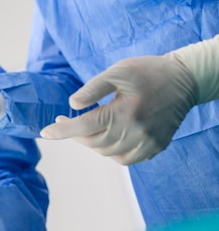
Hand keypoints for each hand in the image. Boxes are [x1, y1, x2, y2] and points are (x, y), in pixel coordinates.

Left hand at [40, 55, 196, 163]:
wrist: (184, 80)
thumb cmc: (147, 72)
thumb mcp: (118, 72)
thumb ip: (93, 88)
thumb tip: (72, 104)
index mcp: (124, 111)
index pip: (84, 126)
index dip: (62, 130)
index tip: (44, 132)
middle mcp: (136, 131)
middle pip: (93, 141)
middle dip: (74, 133)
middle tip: (64, 121)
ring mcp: (147, 143)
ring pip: (106, 152)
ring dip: (91, 142)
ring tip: (86, 125)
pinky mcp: (155, 148)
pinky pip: (124, 159)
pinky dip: (109, 151)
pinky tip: (106, 136)